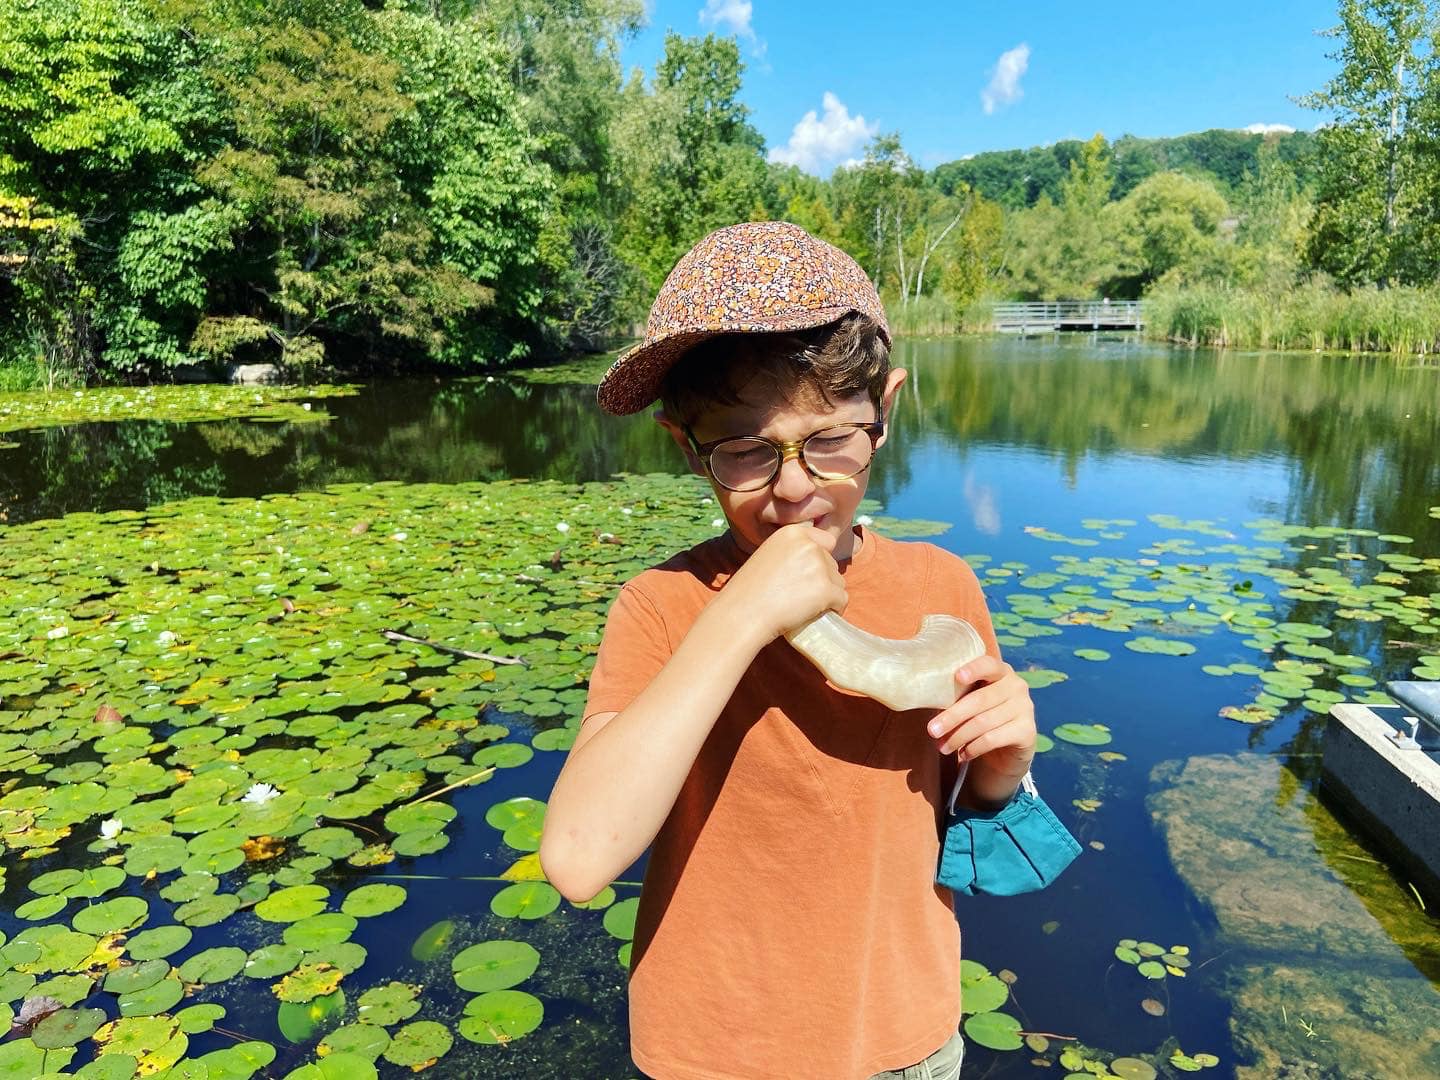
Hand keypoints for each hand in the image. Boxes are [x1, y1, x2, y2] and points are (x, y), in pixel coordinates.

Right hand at [718, 523, 847, 644]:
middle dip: (822, 580)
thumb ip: (792, 553)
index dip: (819, 560)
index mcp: (793, 533)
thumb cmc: (750, 591)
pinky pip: (842, 600)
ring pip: (839, 583)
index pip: (825, 541)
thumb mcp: (768, 556)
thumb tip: (816, 563)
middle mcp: (809, 545)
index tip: (806, 576)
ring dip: (827, 596)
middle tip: (798, 596)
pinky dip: (833, 610)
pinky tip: (815, 615)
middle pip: (832, 564)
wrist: (742, 613)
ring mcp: (819, 566)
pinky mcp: (826, 589)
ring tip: (802, 606)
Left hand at [926, 654, 1035, 783]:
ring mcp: (1025, 708)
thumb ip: (956, 695)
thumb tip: (924, 697)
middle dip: (952, 717)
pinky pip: (993, 739)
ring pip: (983, 723)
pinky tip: (963, 754)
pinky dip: (973, 748)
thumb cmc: (980, 716)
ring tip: (942, 747)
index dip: (974, 669)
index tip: (957, 677)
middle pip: (979, 700)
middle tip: (932, 730)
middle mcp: (1016, 686)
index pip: (989, 664)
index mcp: (1000, 671)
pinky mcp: (1028, 731)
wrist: (1007, 748)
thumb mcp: (968, 701)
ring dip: (958, 737)